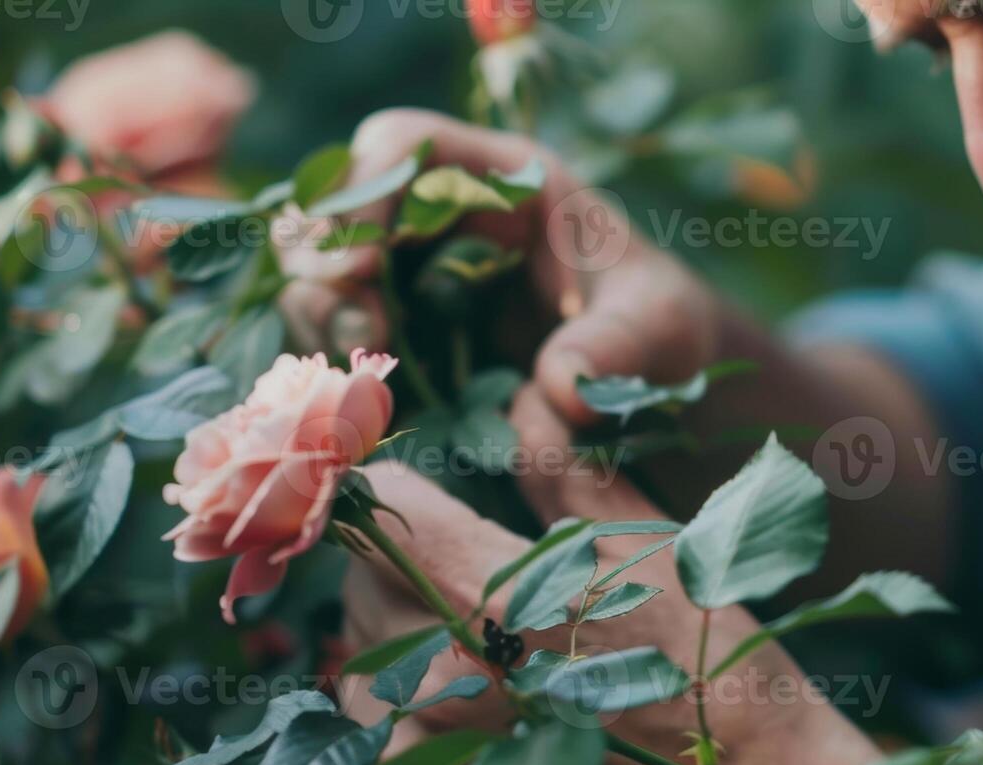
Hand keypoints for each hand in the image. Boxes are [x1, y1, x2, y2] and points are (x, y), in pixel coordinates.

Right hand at [291, 108, 743, 425]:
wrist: (655, 379)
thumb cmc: (660, 327)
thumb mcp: (658, 326)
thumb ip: (616, 347)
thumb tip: (563, 388)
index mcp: (505, 180)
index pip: (405, 144)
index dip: (365, 190)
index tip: (362, 264)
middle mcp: (444, 217)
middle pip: (337, 206)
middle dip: (327, 264)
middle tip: (361, 334)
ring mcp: (413, 276)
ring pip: (322, 273)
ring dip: (324, 319)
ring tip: (366, 369)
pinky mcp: (402, 337)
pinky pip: (337, 338)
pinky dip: (335, 365)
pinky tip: (361, 402)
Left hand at [336, 389, 982, 764]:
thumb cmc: (705, 650)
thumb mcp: (643, 536)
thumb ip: (561, 466)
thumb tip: (524, 399)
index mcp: (485, 593)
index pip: (382, 504)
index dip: (407, 482)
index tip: (431, 483)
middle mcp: (435, 674)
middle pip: (363, 579)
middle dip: (411, 559)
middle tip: (481, 563)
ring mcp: (426, 748)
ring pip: (363, 653)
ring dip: (404, 629)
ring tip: (485, 630)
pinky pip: (384, 724)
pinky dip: (418, 697)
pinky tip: (488, 690)